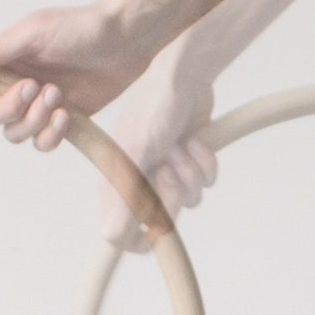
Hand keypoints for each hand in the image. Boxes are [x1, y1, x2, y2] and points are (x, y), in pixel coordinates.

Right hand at [0, 4, 150, 152]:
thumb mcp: (30, 34)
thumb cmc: (79, 28)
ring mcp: (37, 106)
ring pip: (14, 134)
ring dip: (32, 120)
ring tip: (57, 95)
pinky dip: (51, 134)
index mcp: (0, 63)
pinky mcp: (61, 121)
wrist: (126, 39)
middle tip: (32, 86)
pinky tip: (66, 115)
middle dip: (6, 109)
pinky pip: (42, 143)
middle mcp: (13, 86)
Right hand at [96, 46, 218, 254]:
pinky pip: (206, 182)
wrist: (186, 77)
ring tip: (180, 146)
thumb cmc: (153, 108)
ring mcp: (166, 171)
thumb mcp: (136, 152)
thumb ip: (124, 195)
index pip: (125, 234)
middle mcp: (139, 181)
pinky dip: (205, 161)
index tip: (158, 226)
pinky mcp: (189, 161)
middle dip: (172, 193)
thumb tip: (108, 235)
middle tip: (168, 168)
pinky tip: (193, 140)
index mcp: (117, 183)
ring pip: (190, 199)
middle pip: (163, 219)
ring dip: (191, 172)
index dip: (142, 237)